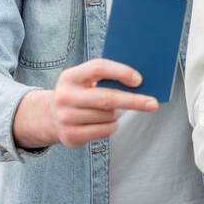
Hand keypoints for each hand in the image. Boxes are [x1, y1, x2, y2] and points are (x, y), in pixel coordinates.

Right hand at [14, 58, 157, 149]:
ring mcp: (66, 118)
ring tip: (109, 110)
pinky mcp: (71, 136)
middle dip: (134, 101)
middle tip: (153, 104)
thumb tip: (140, 84)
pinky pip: (106, 130)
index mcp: (70, 76)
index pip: (99, 68)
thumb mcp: (85, 80)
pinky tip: (103, 121)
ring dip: (118, 113)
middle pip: (107, 98)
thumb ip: (106, 78)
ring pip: (109, 116)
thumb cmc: (79, 93)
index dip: (121, 72)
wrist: (50, 116)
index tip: (139, 80)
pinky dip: (112, 125)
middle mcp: (64, 97)